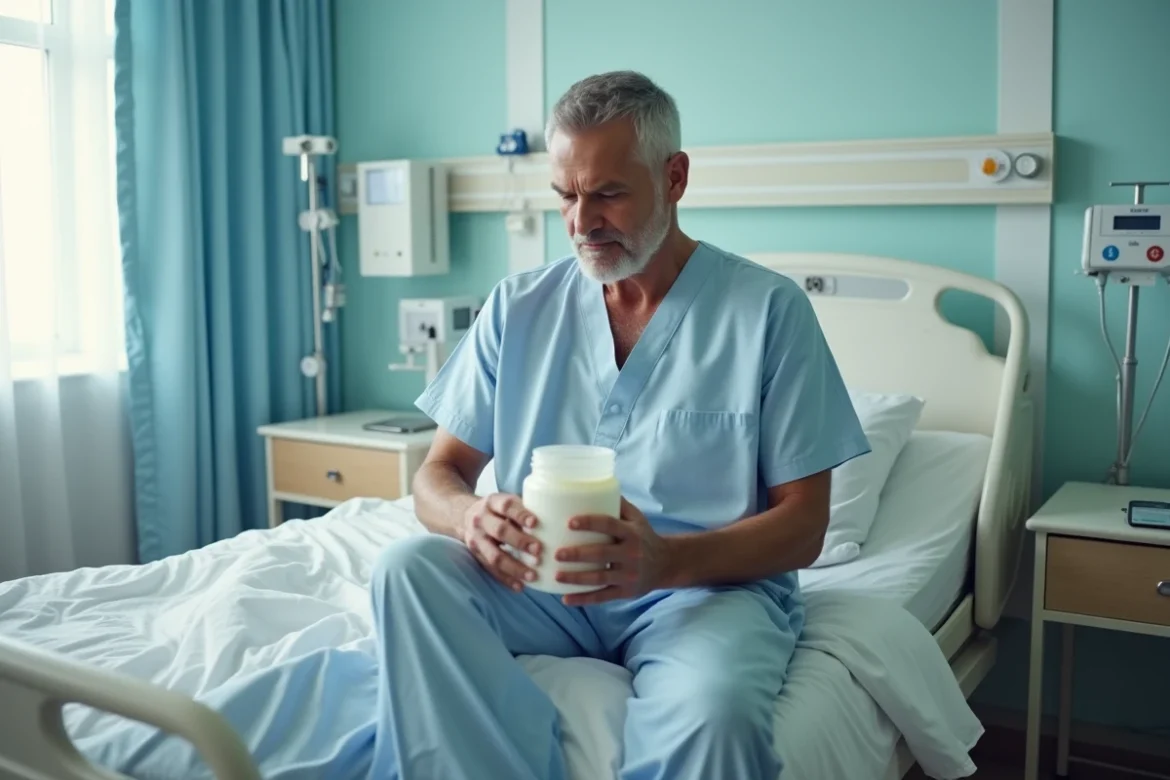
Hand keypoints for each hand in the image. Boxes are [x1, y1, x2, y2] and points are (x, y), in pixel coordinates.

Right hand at [461, 493, 542, 592]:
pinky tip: (520, 586)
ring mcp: (476, 539)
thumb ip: (524, 510)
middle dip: (520, 542)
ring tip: (533, 576)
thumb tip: (556, 521)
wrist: (464, 516)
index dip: (520, 514)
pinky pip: (490, 569)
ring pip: (494, 556)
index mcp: (492, 502)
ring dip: (514, 567)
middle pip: (500, 531)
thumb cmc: (497, 509)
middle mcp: (480, 520)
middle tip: (539, 551)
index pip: (506, 506)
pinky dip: (506, 579)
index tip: (535, 523)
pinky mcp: (475, 555)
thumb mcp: (506, 502)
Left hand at [554, 498, 670, 605]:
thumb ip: (618, 504)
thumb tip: (594, 485)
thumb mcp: (637, 518)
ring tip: (557, 576)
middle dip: (577, 554)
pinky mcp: (626, 592)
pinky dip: (584, 599)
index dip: (589, 523)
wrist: (666, 564)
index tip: (570, 522)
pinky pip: (603, 597)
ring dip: (576, 579)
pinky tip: (566, 599)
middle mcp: (631, 554)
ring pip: (600, 578)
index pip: (609, 525)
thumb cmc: (644, 536)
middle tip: (556, 554)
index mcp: (631, 533)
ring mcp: (629, 575)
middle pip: (601, 554)